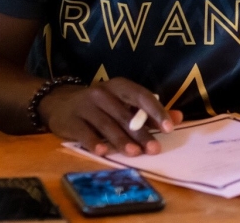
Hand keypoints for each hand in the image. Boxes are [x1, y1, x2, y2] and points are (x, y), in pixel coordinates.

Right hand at [38, 77, 183, 156]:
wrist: (60, 104)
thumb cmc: (101, 106)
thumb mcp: (124, 103)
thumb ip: (150, 112)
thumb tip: (178, 117)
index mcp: (120, 86)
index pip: (142, 96)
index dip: (156, 112)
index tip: (169, 128)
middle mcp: (102, 92)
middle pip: (125, 114)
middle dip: (141, 133)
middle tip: (154, 149)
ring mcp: (85, 105)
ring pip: (106, 124)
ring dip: (121, 140)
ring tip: (134, 153)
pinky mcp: (70, 120)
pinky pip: (84, 132)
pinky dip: (93, 142)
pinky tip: (103, 151)